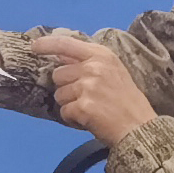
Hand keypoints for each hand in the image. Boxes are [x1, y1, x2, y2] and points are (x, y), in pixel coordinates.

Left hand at [31, 29, 152, 145]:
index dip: (47, 44)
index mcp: (102, 55)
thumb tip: (60, 57)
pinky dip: (73, 119)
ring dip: (70, 105)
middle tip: (87, 98)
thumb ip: (88, 63)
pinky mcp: (83, 106)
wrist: (139, 128)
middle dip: (66, 88)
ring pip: (59, 95)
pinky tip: (89, 121)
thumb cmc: (126, 102)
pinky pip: (64, 112)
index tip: (34, 47)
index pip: (66, 44)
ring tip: (90, 110)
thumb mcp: (113, 72)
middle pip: (58, 74)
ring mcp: (88, 86)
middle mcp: (94, 67)